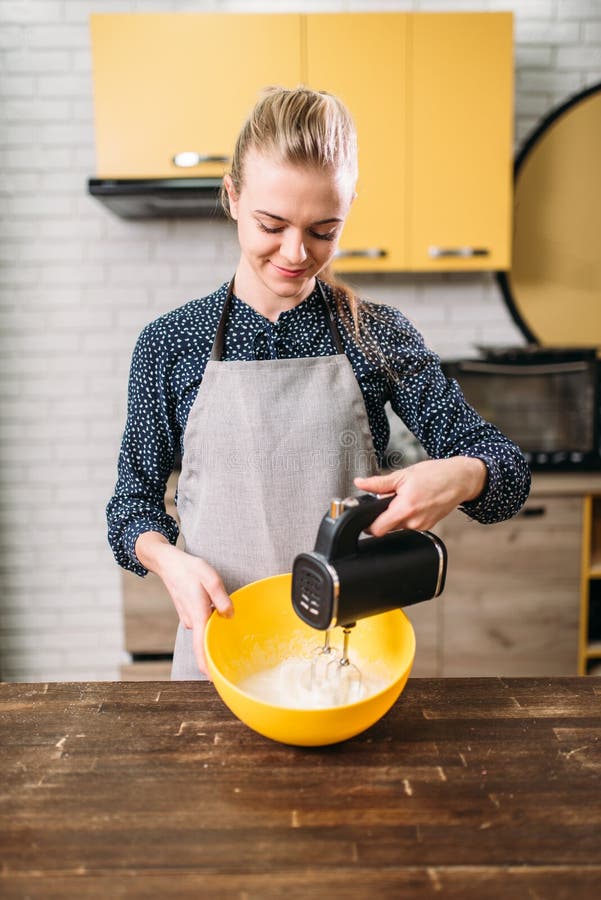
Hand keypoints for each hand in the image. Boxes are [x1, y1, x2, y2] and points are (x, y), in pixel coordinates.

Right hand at [135, 533, 232, 675]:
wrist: (168, 563)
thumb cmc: (190, 569)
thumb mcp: (210, 577)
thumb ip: (221, 598)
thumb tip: (230, 615)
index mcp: (198, 614)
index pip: (201, 646)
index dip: (206, 665)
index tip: (213, 680)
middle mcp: (191, 620)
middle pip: (204, 642)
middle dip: (215, 651)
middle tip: (231, 661)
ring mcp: (188, 618)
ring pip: (204, 631)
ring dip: (213, 633)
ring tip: (227, 632)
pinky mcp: (188, 614)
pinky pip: (201, 624)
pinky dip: (208, 624)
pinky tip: (217, 616)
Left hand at [354, 456, 487, 535]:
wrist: (460, 479)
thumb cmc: (436, 475)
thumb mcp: (403, 475)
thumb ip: (379, 483)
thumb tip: (360, 483)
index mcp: (405, 508)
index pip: (377, 529)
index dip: (368, 525)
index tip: (366, 517)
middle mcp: (414, 521)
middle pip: (387, 527)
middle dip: (384, 516)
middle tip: (388, 500)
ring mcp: (422, 526)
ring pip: (399, 526)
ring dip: (397, 515)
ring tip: (405, 498)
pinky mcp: (428, 526)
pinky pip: (410, 524)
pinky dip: (408, 516)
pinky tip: (415, 503)